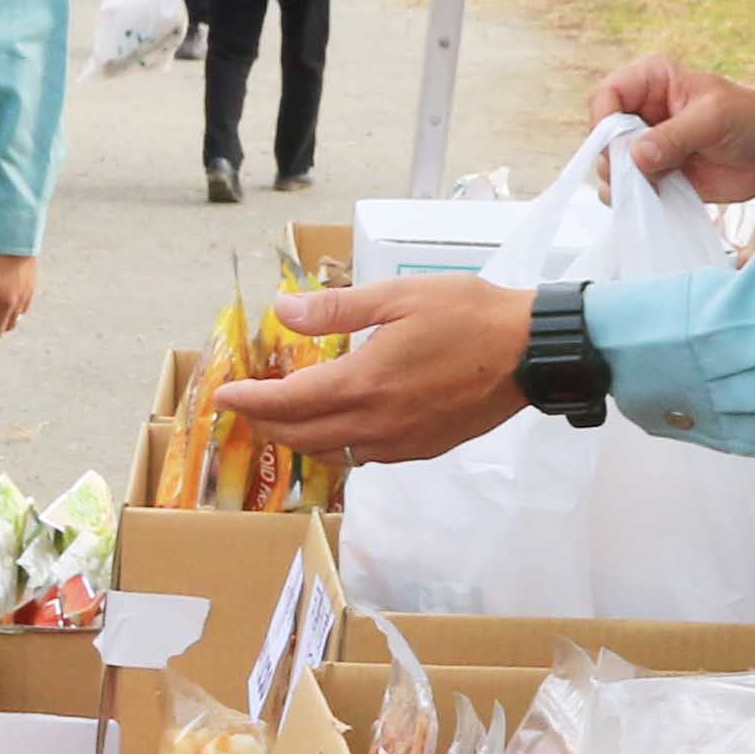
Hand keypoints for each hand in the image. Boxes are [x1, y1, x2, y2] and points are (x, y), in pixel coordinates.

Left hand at [225, 272, 530, 461]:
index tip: (224, 395)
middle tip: (246, 405)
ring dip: (298, 438)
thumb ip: (336, 309)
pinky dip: (335, 445)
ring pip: (329, 453)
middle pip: (300, 436)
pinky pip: (363, 457)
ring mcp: (399, 444)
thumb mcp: (398, 297)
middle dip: (265, 423)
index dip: (250, 401)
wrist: (530, 353)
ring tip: (283, 416)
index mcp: (364, 383)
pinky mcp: (420, 450)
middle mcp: (375, 424)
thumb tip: (283, 310)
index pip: (288, 402)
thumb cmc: (468, 314)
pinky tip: (334, 427)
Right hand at [593, 53, 754, 204]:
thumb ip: (673, 136)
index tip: (618, 148)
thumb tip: (635, 157)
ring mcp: (645, 146)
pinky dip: (635, 199)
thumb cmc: (750, 120)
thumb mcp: (712, 119)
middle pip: (602, 136)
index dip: (603, 121)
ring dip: (626, 181)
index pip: (605, 97)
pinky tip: (659, 197)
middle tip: (644, 172)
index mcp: (650, 81)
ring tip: (661, 183)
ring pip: (609, 167)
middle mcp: (641, 112)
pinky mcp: (654, 176)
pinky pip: (627, 190)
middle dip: (615, 157)